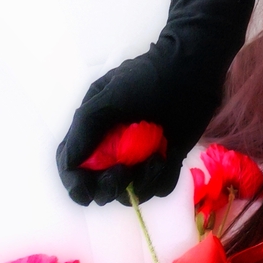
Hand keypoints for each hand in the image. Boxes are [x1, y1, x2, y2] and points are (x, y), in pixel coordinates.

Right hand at [57, 41, 221, 205]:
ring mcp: (141, 155)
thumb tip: (69, 164)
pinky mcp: (166, 160)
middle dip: (109, 186)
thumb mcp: (110, 96)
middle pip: (100, 186)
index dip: (74, 183)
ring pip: (131, 191)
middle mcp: (115, 147)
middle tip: (123, 172)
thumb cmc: (149, 77)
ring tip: (155, 158)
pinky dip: (163, 178)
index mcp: (95, 129)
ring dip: (141, 182)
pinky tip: (169, 156)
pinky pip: (159, 186)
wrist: (193, 69)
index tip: (85, 193)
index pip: (73, 164)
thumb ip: (85, 128)